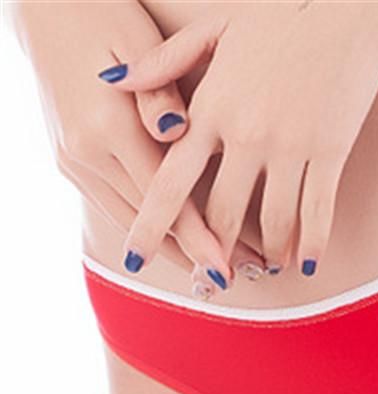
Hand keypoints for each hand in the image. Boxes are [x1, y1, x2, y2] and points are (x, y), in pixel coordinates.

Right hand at [10, 0, 263, 280]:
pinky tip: (170, 247)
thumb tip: (177, 133)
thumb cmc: (105, 15)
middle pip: (149, 221)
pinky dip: (144, 230)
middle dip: (193, 255)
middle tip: (233, 281)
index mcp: (108, 124)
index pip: (166, 198)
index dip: (200, 239)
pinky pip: (114, 206)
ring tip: (208, 274)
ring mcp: (73, 159)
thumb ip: (160, 94)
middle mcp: (86, 151)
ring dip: (169, 252)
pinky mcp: (69, 160)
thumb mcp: (139, 42)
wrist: (43, 5)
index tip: (228, 271)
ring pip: (129, 221)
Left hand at [103, 2, 377, 283]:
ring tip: (267, 267)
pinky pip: (317, 211)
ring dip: (268, 252)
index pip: (169, 179)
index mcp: (211, 108)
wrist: (346, 4)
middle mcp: (245, 133)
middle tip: (216, 274)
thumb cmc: (278, 15)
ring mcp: (290, 144)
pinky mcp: (329, 149)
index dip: (152, 224)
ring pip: (272, 220)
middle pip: (220, 212)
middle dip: (215, 250)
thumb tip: (111, 84)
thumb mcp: (212, 30)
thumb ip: (162, 64)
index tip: (135, 260)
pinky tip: (307, 264)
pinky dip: (312, 243)